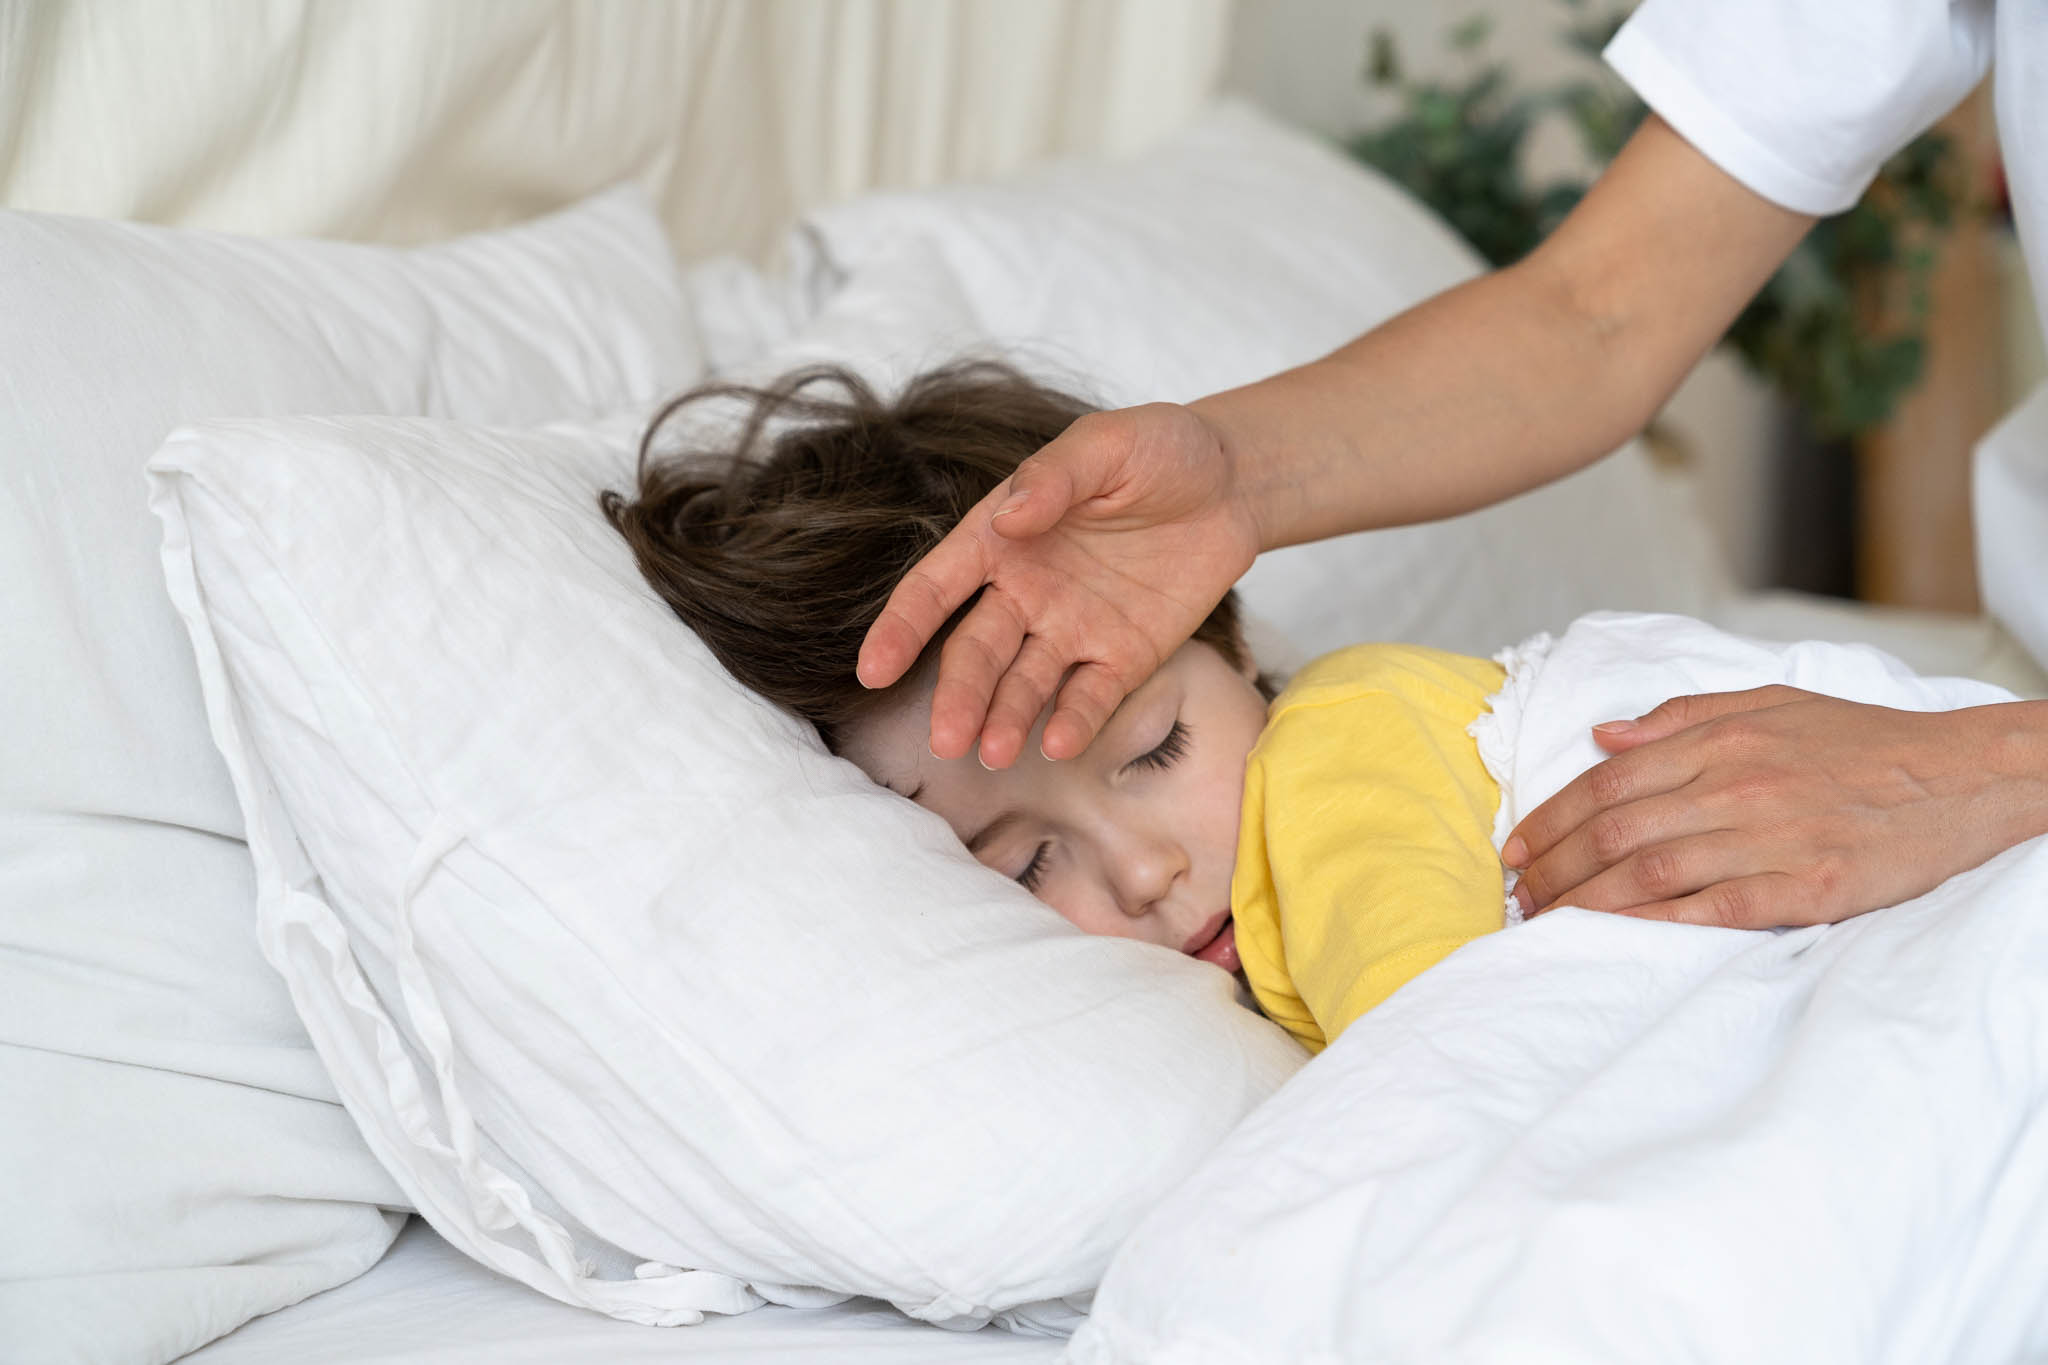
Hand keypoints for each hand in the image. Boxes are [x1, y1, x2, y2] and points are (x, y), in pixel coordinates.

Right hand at [856, 401, 1259, 766]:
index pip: (936, 588)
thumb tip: (1009, 516)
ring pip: (1025, 684)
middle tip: (947, 740)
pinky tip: (1057, 744)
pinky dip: (1073, 721)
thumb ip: (1055, 477)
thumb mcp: (1107, 444)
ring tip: (993, 753)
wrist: (1233, 481)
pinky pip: (1090, 697)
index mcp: (1001, 538)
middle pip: (978, 651)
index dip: (902, 628)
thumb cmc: (1158, 450)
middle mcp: (1025, 593)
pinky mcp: (1122, 658)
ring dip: (1006, 718)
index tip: (874, 670)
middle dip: (959, 695)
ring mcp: (1072, 630)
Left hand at [1504, 686, 2047, 928]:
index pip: (1610, 780)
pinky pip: (1718, 907)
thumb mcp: (1772, 702)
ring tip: (1548, 920)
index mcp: (1725, 738)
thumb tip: (1604, 735)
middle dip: (1555, 866)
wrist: (1966, 775)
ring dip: (1589, 901)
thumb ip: (1683, 716)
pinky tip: (1619, 935)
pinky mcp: (1812, 885)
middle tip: (1517, 895)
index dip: (1552, 818)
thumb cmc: (1863, 742)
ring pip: (1654, 870)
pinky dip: (1659, 922)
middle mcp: (1740, 784)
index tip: (1515, 848)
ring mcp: (1775, 836)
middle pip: (1618, 829)